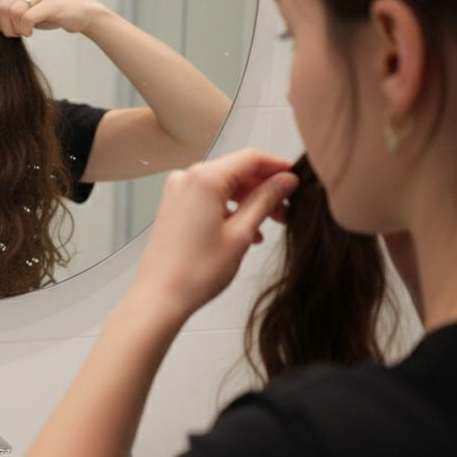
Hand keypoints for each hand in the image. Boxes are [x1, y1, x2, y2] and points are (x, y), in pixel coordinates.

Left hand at [0, 0, 109, 37]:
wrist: (85, 12)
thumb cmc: (54, 12)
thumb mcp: (29, 5)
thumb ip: (11, 7)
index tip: (6, 30)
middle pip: (2, 7)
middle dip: (5, 26)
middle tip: (15, 34)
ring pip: (13, 12)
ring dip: (15, 29)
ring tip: (24, 32)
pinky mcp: (52, 2)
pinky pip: (27, 18)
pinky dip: (25, 30)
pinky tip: (31, 32)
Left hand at [129, 149, 298, 330]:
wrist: (160, 297)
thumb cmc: (194, 272)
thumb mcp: (241, 234)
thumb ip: (265, 201)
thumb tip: (285, 181)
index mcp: (204, 178)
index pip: (251, 158)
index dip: (278, 167)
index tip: (297, 180)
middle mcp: (186, 178)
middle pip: (237, 171)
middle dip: (264, 188)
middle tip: (287, 210)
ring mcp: (177, 192)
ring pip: (224, 186)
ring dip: (249, 201)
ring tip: (268, 225)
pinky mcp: (174, 207)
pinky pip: (209, 198)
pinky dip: (229, 209)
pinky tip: (245, 232)